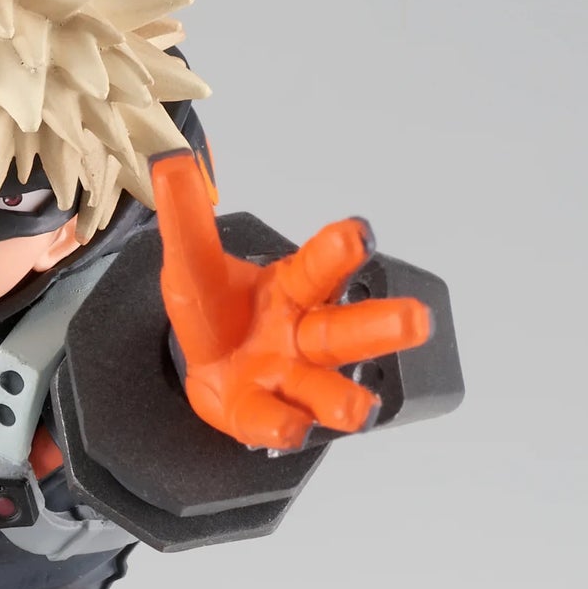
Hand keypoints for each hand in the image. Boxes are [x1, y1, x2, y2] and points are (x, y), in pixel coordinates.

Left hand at [151, 150, 431, 449]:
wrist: (206, 366)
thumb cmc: (218, 310)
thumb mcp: (193, 263)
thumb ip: (187, 219)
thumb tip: (171, 160)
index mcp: (294, 289)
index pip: (321, 267)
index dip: (340, 250)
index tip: (359, 234)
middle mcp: (304, 336)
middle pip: (346, 331)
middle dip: (382, 325)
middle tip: (417, 320)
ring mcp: (289, 380)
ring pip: (326, 389)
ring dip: (345, 398)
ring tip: (360, 407)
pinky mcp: (263, 416)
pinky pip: (275, 423)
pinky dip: (282, 426)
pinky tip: (291, 428)